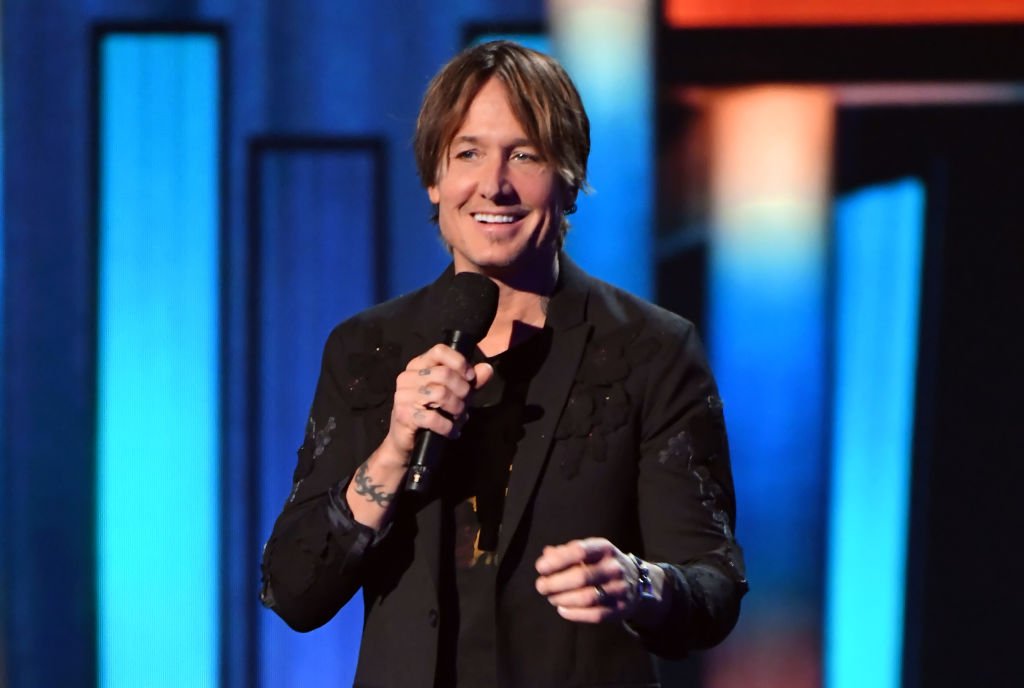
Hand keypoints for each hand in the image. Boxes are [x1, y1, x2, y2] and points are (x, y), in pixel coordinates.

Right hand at [379, 343, 493, 464]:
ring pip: (441, 394)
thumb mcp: (455, 394)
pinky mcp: (403, 414)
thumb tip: (487, 368)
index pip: (439, 351)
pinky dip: (447, 426)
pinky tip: (451, 431)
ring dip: (457, 409)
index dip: (459, 362)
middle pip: (444, 374)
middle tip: (464, 405)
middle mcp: (408, 376)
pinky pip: (433, 417)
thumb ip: (470, 381)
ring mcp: (403, 395)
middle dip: (462, 391)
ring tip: (458, 418)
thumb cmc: (432, 412)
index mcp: (419, 365)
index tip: (470, 377)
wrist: (408, 440)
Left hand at [534, 538, 649, 623]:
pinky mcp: (620, 608)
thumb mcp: (587, 552)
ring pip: (587, 598)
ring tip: (552, 598)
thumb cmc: (599, 564)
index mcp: (604, 549)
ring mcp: (620, 589)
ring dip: (563, 599)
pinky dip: (574, 614)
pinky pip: (595, 614)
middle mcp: (614, 567)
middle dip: (555, 583)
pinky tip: (562, 610)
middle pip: (581, 577)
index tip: (540, 567)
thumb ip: (565, 552)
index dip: (557, 560)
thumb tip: (546, 556)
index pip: (579, 551)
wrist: (633, 581)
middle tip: (541, 586)